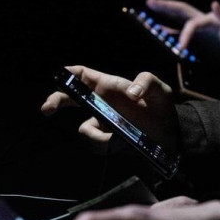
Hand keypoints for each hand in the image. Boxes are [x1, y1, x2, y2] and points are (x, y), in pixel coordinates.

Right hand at [41, 66, 178, 152]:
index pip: (83, 75)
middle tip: (48, 109)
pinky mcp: (110, 140)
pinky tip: (119, 145)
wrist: (172, 134)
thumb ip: (147, 82)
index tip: (59, 77)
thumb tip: (131, 93)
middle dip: (56, 101)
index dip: (69, 74)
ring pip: (85, 128)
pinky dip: (105, 145)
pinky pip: (98, 144)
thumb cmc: (164, 108)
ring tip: (114, 140)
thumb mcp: (160, 90)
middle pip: (71, 99)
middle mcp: (103, 104)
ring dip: (95, 135)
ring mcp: (104, 123)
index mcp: (110, 86)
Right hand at [146, 0, 219, 59]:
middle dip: (165, 7)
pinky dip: (172, 35)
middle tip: (149, 2)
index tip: (181, 49)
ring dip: (165, 20)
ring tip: (148, 19)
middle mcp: (204, 25)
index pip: (192, 23)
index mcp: (211, 21)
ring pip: (179, 23)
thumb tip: (214, 3)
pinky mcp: (200, 44)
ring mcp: (201, 34)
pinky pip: (183, 37)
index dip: (185, 34)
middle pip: (181, 11)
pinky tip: (162, 34)